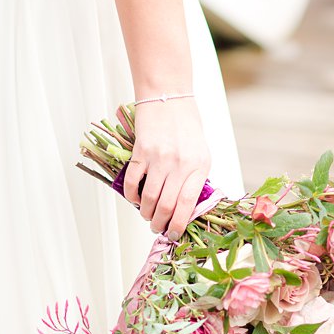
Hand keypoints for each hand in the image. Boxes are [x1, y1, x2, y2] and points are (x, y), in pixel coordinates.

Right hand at [124, 96, 211, 241]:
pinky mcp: (141, 151)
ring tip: (147, 216)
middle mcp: (180, 164)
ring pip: (149, 197)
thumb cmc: (187, 129)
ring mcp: (159, 158)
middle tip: (157, 228)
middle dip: (160, 223)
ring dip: (146, 212)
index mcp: (199, 167)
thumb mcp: (202, 155)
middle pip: (166, 205)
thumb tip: (186, 208)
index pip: (188, 204)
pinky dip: (132, 195)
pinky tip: (135, 199)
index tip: (174, 233)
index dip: (179, 223)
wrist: (169, 99)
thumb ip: (196, 179)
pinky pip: (133, 181)